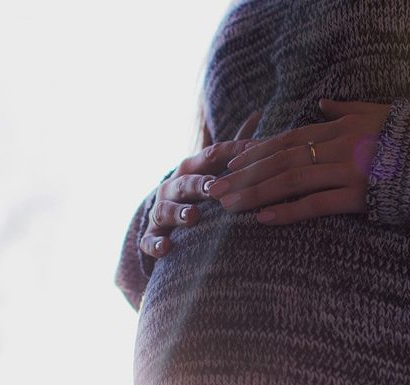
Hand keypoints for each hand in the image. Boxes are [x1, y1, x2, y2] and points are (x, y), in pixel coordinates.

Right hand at [140, 110, 261, 257]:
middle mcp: (173, 187)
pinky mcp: (152, 236)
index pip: (211, 156)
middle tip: (215, 187)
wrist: (163, 219)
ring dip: (179, 212)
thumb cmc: (197, 190)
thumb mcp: (213, 166)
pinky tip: (167, 248)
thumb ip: (234, 146)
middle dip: (199, 184)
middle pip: (186, 182)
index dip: (231, 154)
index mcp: (191, 169)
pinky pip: (150, 241)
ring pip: (166, 210)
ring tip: (194, 216)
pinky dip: (157, 244)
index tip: (252, 154)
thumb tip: (258, 112)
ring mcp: (161, 211)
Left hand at [206, 99, 390, 224]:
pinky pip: (315, 204)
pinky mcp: (357, 196)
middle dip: (244, 176)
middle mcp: (336, 147)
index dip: (256, 152)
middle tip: (215, 189)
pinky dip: (288, 212)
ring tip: (229, 205)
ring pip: (289, 181)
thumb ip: (345, 109)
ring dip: (255, 194)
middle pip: (279, 160)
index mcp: (337, 128)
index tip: (231, 164)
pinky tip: (264, 219)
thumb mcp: (376, 113)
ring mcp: (345, 171)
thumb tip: (322, 104)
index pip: (287, 140)